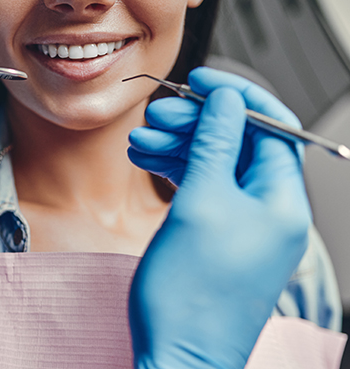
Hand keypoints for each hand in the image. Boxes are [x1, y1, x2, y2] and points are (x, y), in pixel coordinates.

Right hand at [128, 67, 310, 367]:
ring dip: (179, 146)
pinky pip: (204, 190)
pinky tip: (147, 163)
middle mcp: (270, 211)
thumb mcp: (200, 204)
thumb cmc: (191, 297)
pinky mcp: (220, 238)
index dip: (235, 96)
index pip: (271, 126)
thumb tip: (226, 101)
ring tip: (139, 141)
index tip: (200, 80)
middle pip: (239, 144)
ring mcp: (245, 226)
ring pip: (216, 165)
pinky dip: (176, 172)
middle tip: (157, 114)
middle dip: (197, 123)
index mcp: (282, 201)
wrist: (177, 356)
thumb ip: (214, 146)